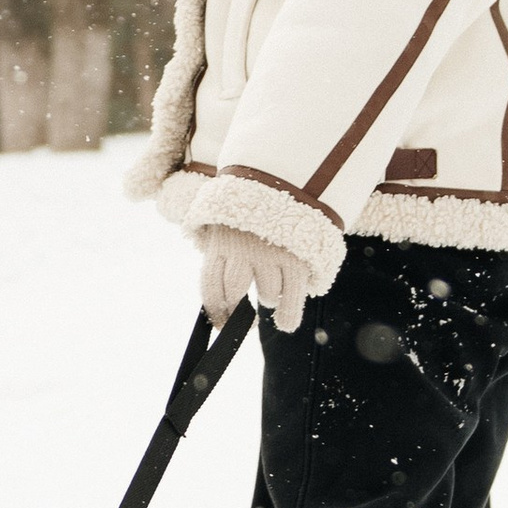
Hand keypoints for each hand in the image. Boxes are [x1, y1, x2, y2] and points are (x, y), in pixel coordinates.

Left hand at [198, 225, 317, 333]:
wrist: (288, 183)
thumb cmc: (253, 215)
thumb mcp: (230, 227)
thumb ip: (224, 258)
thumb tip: (221, 305)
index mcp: (221, 242)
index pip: (210, 287)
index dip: (215, 312)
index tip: (222, 324)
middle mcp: (243, 250)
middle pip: (235, 295)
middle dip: (238, 315)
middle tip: (248, 322)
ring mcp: (271, 254)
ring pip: (268, 295)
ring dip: (269, 298)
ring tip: (272, 291)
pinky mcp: (296, 258)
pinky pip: (292, 298)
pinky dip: (288, 315)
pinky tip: (286, 323)